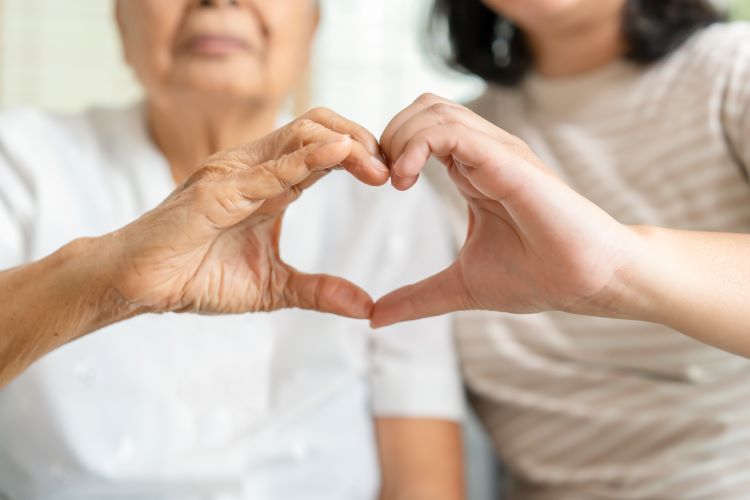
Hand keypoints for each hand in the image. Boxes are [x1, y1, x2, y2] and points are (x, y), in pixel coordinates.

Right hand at [107, 108, 388, 317]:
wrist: (140, 285)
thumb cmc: (197, 277)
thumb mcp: (273, 287)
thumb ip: (319, 291)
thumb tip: (366, 307)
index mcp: (268, 184)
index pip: (322, 149)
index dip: (360, 155)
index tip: (391, 177)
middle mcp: (253, 168)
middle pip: (316, 127)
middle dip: (360, 140)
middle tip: (390, 169)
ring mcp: (233, 173)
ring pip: (297, 135)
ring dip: (343, 144)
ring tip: (375, 164)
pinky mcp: (215, 190)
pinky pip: (267, 169)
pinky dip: (305, 160)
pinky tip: (338, 156)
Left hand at [372, 94, 639, 326]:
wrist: (587, 282)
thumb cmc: (537, 277)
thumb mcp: (461, 286)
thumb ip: (418, 298)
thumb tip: (374, 319)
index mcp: (473, 170)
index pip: (421, 129)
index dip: (389, 148)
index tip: (375, 186)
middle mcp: (483, 152)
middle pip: (421, 108)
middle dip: (388, 136)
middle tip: (378, 179)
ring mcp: (496, 151)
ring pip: (431, 109)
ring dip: (398, 137)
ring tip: (393, 181)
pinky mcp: (506, 159)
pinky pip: (449, 130)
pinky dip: (416, 145)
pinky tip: (405, 180)